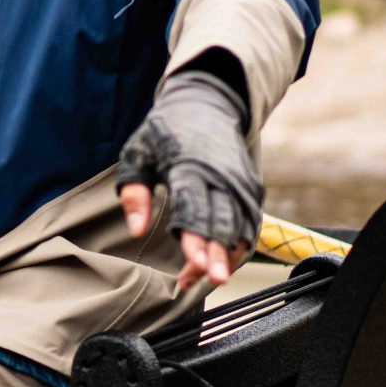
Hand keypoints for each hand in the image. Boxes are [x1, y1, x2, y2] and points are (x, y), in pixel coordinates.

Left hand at [116, 68, 261, 293]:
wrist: (205, 105)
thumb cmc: (163, 133)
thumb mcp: (137, 153)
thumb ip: (135, 191)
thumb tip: (136, 230)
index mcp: (188, 166)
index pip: (194, 208)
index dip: (195, 238)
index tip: (193, 266)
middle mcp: (220, 175)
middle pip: (221, 221)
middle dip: (216, 253)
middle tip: (208, 281)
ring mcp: (239, 182)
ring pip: (240, 226)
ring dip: (227, 255)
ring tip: (210, 281)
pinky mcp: (250, 188)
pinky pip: (250, 222)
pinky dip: (240, 245)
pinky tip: (225, 264)